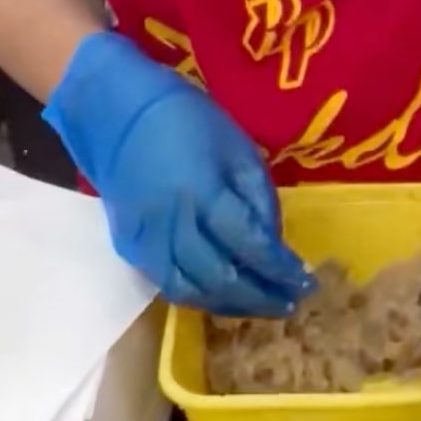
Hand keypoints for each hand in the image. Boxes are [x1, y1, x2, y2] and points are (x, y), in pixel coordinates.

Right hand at [43, 32, 312, 315]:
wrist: (113, 113)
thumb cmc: (184, 120)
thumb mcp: (236, 147)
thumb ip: (258, 198)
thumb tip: (273, 245)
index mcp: (202, 192)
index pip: (248, 245)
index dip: (279, 271)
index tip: (307, 285)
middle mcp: (172, 224)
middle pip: (220, 278)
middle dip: (260, 298)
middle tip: (290, 306)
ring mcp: (146, 241)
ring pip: (191, 291)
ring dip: (230, 306)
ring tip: (261, 307)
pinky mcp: (129, 248)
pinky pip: (167, 285)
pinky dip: (200, 298)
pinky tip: (223, 297)